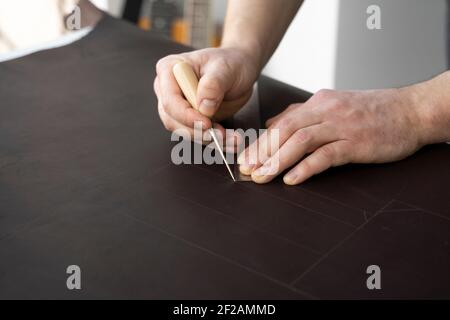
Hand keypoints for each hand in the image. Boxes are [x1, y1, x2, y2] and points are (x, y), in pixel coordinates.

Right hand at [154, 47, 258, 141]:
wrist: (241, 70)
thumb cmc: (231, 62)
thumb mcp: (225, 68)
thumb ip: (213, 84)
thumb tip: (203, 106)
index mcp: (171, 69)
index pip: (170, 100)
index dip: (186, 115)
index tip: (206, 123)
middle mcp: (169, 89)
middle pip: (172, 120)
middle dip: (196, 131)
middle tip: (219, 135)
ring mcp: (178, 106)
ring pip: (183, 131)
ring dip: (207, 139)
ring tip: (231, 138)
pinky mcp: (189, 120)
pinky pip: (197, 135)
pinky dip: (214, 141)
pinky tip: (230, 140)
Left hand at [238, 87, 426, 184]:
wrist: (410, 111)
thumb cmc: (372, 112)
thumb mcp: (333, 106)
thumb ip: (301, 114)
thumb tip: (273, 123)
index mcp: (318, 103)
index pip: (280, 123)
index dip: (260, 142)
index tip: (245, 158)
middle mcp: (326, 111)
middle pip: (285, 131)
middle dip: (262, 152)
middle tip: (247, 169)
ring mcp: (341, 126)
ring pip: (301, 141)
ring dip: (278, 160)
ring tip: (263, 176)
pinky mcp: (356, 142)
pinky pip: (326, 154)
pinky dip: (307, 167)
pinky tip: (293, 179)